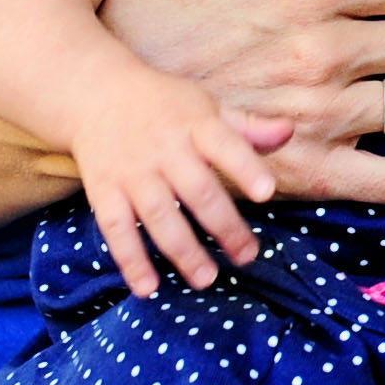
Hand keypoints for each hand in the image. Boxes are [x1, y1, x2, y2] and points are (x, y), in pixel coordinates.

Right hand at [66, 69, 290, 295]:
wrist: (95, 96)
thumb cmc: (164, 105)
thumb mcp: (206, 106)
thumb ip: (247, 127)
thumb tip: (289, 132)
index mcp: (195, 125)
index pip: (225, 145)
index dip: (246, 168)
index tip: (267, 193)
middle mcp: (163, 149)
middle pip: (196, 191)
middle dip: (224, 226)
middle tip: (248, 256)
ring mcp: (131, 172)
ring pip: (158, 215)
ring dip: (182, 251)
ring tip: (206, 279)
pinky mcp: (104, 191)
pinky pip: (116, 229)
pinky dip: (130, 260)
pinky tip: (148, 288)